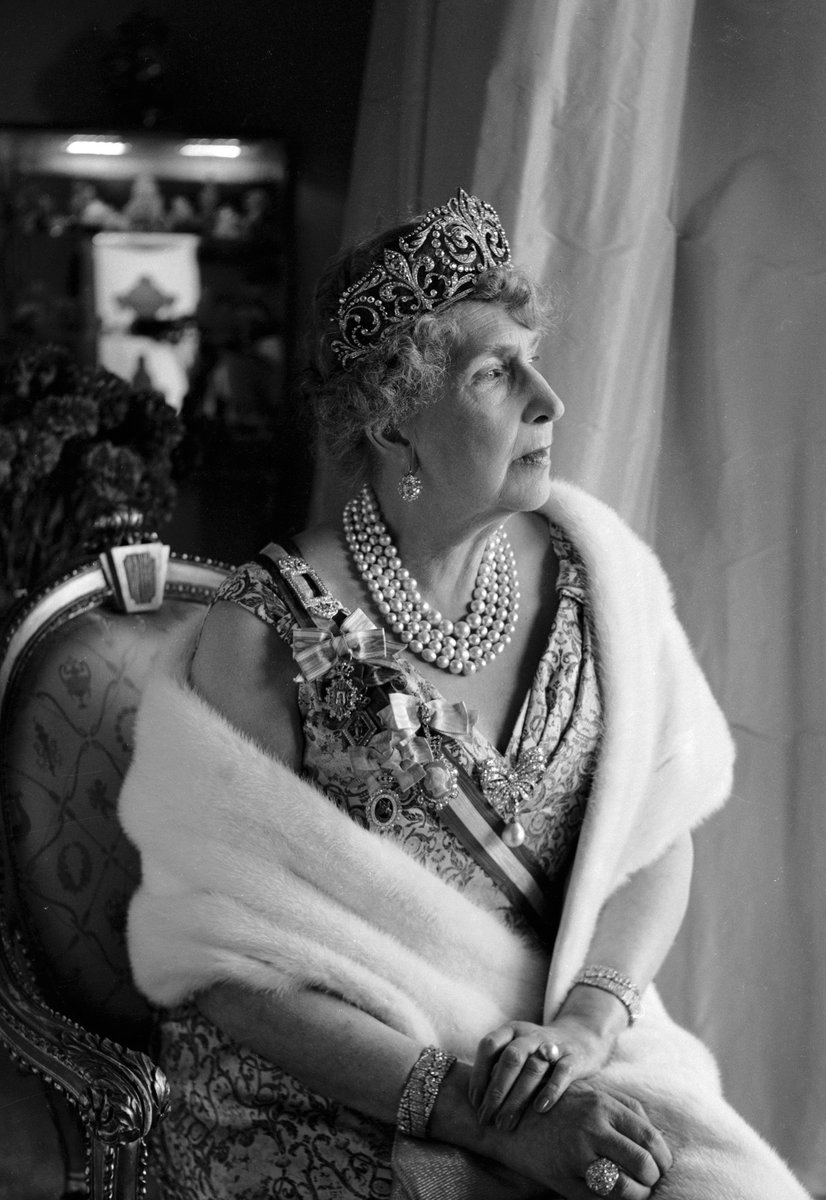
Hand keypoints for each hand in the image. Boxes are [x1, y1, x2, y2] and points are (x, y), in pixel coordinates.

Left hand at [469, 1017, 614, 1130]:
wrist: (580, 1039)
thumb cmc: (537, 1053)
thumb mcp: (516, 1050)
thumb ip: (498, 1067)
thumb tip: (477, 1102)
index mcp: (511, 1030)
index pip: (489, 1045)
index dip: (479, 1073)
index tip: (475, 1102)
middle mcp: (530, 1034)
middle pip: (510, 1058)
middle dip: (496, 1091)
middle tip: (487, 1118)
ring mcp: (553, 1045)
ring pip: (533, 1068)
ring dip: (517, 1098)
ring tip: (506, 1123)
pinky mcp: (574, 1058)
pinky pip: (562, 1073)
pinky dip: (550, 1090)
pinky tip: (539, 1109)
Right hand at [490, 1078, 672, 1199]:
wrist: (508, 1115)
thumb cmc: (557, 1104)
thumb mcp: (591, 1092)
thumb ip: (625, 1108)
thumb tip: (657, 1137)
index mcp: (603, 1104)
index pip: (649, 1138)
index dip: (663, 1158)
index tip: (661, 1165)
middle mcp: (592, 1128)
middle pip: (642, 1164)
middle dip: (653, 1179)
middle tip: (649, 1181)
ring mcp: (576, 1154)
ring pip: (624, 1188)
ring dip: (637, 1195)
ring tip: (634, 1192)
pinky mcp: (561, 1177)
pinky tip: (612, 1197)